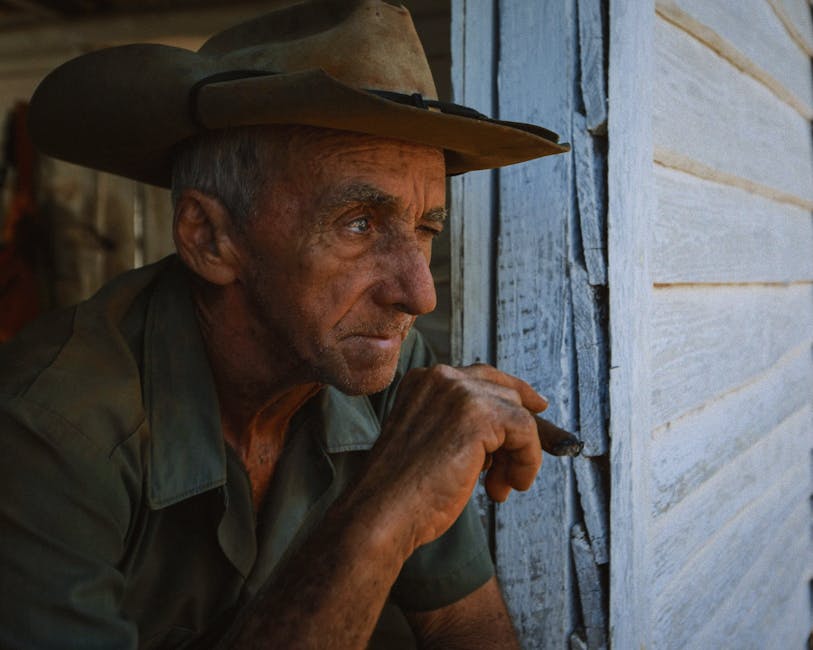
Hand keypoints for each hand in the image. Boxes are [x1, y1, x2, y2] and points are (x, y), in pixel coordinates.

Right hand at [356, 363, 546, 551]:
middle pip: (504, 392)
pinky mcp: (479, 414)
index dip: (514, 394)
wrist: (382, 513)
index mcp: (423, 381)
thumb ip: (464, 425)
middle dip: (515, 435)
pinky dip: (527, 461)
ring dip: (519, 454)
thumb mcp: (433, 442)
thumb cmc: (404, 491)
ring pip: (518, 413)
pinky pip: (526, 431)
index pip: (482, 377)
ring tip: (502, 486)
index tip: (537, 409)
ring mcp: (458, 391)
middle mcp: (440, 377)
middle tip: (508, 475)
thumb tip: (515, 427)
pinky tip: (509, 485)